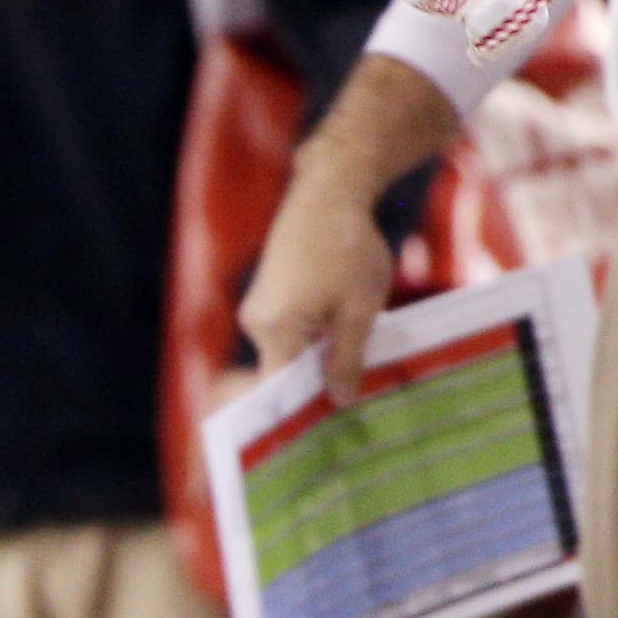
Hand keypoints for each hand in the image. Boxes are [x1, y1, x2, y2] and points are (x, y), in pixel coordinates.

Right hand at [242, 158, 400, 401]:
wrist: (328, 193)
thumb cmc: (348, 248)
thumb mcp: (359, 310)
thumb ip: (347, 359)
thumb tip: (341, 402)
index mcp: (274, 329)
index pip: (279, 390)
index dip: (306, 410)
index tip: (336, 423)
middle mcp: (256, 322)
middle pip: (285, 371)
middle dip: (320, 379)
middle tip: (362, 387)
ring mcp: (258, 307)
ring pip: (290, 350)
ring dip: (321, 353)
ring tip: (359, 345)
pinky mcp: (267, 295)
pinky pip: (289, 330)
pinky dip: (315, 334)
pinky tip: (344, 322)